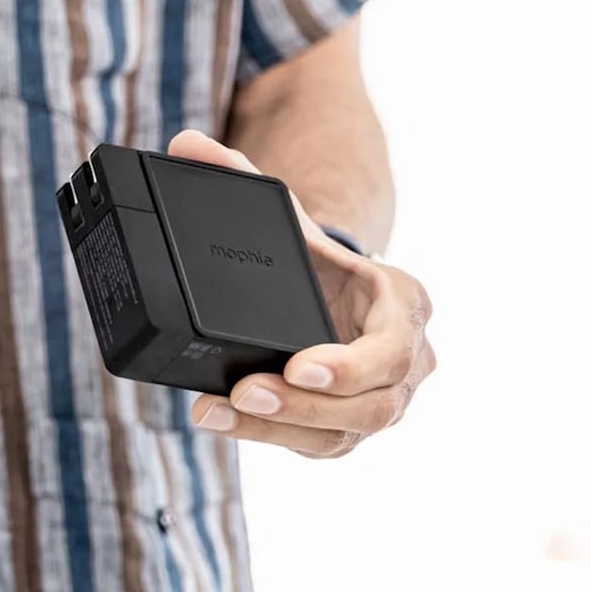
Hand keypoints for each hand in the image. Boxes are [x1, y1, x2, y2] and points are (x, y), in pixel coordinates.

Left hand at [167, 130, 435, 457]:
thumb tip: (182, 145)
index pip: (392, 346)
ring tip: (216, 410)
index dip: (348, 364)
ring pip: (342, 434)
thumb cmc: (315, 260)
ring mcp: (382, 402)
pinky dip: (268, 438)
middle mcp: (407, 361)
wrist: (329, 295)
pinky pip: (317, 447)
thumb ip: (241, 179)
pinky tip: (221, 422)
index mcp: (406, 305)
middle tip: (244, 391)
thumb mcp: (289, 221)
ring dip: (277, 429)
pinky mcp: (348, 429)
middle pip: (371, 403)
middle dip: (304, 404)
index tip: (296, 362)